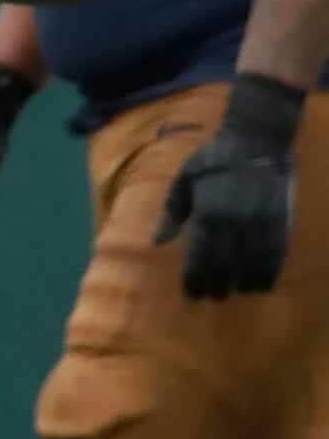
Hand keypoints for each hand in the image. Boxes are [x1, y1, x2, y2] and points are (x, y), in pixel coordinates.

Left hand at [156, 73, 300, 299]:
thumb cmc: (211, 160)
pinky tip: (263, 282)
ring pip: (253, 263)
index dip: (195, 279)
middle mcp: (234, 222)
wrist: (255, 140)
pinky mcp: (280, 219)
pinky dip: (270, 271)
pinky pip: (277, 252)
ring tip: (237, 293)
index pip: (199, 257)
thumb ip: (171, 214)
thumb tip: (156, 242)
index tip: (192, 294)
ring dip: (245, 283)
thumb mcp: (183, 182)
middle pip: (225, 265)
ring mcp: (260, 221)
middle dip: (218, 285)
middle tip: (212, 298)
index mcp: (207, 214)